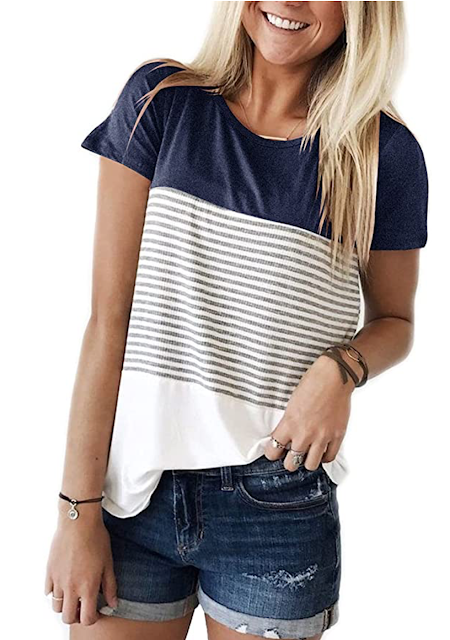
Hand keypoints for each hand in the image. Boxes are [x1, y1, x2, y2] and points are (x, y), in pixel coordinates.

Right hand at [44, 510, 117, 625]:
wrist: (78, 521)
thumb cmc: (95, 538)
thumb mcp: (108, 563)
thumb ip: (110, 586)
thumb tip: (113, 603)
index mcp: (87, 587)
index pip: (86, 619)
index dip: (92, 619)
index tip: (95, 611)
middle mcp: (70, 587)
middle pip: (67, 617)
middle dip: (76, 616)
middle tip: (82, 605)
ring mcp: (57, 580)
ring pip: (56, 606)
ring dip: (64, 604)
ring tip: (73, 594)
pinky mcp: (49, 572)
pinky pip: (48, 591)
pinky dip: (55, 592)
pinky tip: (64, 582)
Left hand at [264, 355, 354, 470]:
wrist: (335, 377)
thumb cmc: (312, 384)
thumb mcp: (291, 404)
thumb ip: (288, 422)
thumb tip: (286, 437)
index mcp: (289, 423)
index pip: (273, 450)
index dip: (272, 453)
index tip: (274, 451)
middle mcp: (305, 434)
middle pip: (291, 464)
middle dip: (289, 461)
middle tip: (291, 455)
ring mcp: (322, 436)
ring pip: (310, 465)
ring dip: (307, 461)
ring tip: (307, 454)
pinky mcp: (338, 436)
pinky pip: (329, 458)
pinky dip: (324, 456)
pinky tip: (321, 450)